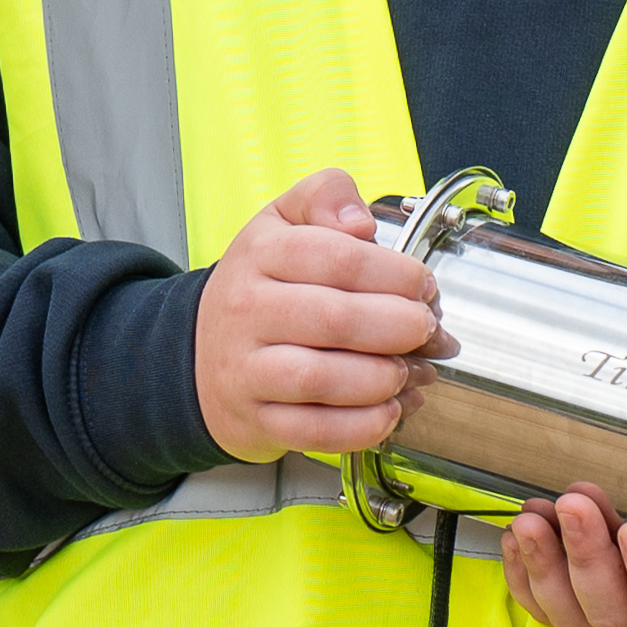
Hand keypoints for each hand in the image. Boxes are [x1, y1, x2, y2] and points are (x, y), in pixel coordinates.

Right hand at [191, 170, 436, 461]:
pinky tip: (389, 409)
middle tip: (428, 331)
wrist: (198, 356)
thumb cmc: (258, 288)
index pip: (339, 258)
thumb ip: (326, 195)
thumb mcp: (281, 221)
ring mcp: (248, 369)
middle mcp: (248, 310)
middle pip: (337, 319)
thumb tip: (361, 223)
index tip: (424, 287)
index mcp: (261, 254)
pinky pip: (315, 430)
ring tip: (410, 371)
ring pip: (324, 379)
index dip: (397, 274)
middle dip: (401, 327)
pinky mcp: (258, 419)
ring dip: (385, 378)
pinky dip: (363, 425)